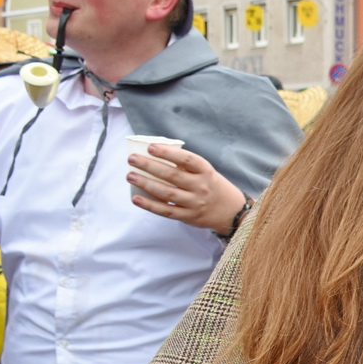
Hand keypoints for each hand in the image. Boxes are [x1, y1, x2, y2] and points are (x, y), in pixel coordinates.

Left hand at [129, 144, 247, 233]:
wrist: (232, 211)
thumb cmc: (212, 186)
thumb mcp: (206, 172)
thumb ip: (185, 166)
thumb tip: (155, 156)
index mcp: (205, 171)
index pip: (186, 159)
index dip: (168, 153)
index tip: (150, 147)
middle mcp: (201, 186)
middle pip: (172, 175)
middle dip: (149, 166)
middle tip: (131, 159)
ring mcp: (195, 202)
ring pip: (167, 192)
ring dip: (146, 184)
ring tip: (130, 176)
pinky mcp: (188, 216)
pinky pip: (166, 210)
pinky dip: (150, 205)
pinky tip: (136, 198)